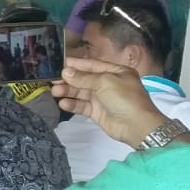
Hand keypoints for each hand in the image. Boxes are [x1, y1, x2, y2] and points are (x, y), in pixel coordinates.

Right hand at [51, 57, 167, 147]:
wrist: (136, 125)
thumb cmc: (125, 99)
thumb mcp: (105, 82)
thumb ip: (84, 78)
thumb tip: (66, 72)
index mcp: (116, 72)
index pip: (92, 65)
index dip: (76, 64)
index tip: (60, 63)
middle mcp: (109, 84)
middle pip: (85, 79)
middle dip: (69, 79)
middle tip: (53, 80)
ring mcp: (103, 98)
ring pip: (81, 93)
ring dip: (68, 92)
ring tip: (54, 92)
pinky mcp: (97, 112)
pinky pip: (82, 106)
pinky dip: (73, 104)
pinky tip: (63, 104)